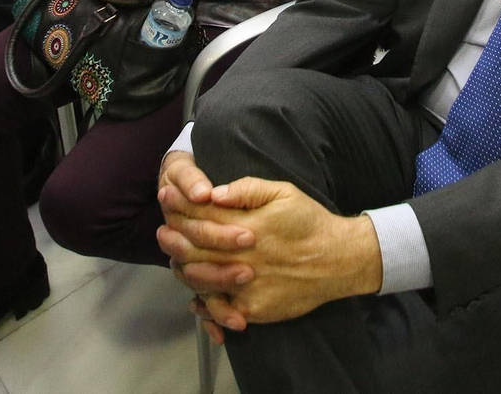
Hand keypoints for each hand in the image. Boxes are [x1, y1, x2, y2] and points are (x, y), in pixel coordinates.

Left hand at [157, 164, 382, 325]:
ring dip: (182, 268)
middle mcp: (243, 257)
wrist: (338, 260)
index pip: (202, 215)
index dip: (180, 204)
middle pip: (194, 248)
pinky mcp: (254, 310)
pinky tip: (196, 298)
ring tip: (173, 257)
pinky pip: (220, 311)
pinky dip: (204, 306)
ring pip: (200, 280)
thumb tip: (214, 194)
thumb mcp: (284, 192)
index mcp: (248, 226)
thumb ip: (247, 190)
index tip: (167, 195)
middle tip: (161, 230)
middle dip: (172, 236)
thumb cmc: (310, 222)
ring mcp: (246, 286)